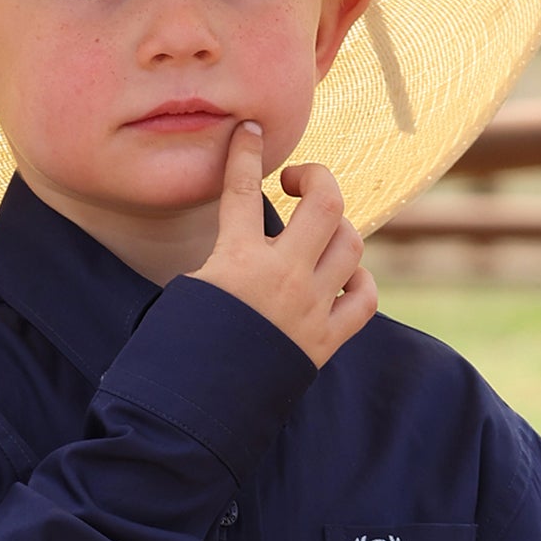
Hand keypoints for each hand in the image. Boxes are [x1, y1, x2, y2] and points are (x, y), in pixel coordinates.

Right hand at [189, 122, 376, 368]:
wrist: (198, 410)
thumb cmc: (177, 353)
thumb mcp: (181, 296)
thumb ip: (212, 265)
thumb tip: (226, 252)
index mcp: (235, 261)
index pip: (240, 188)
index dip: (245, 152)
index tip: (250, 130)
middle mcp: (281, 276)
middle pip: (326, 203)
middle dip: (317, 178)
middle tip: (296, 181)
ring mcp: (310, 308)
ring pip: (351, 245)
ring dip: (339, 226)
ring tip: (317, 228)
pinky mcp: (325, 341)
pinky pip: (364, 299)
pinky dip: (360, 281)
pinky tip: (345, 277)